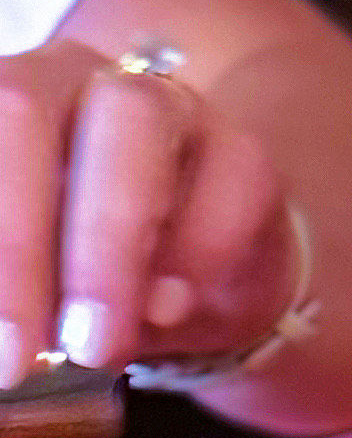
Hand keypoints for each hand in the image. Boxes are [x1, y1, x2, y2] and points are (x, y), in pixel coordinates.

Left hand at [0, 40, 299, 385]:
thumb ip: (11, 298)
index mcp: (1, 107)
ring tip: (99, 346)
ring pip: (133, 123)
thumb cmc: (82, 275)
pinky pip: (229, 180)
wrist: (196, 285)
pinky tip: (168, 312)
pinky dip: (196, 253)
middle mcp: (68, 81)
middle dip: (17, 241)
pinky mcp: (242, 152)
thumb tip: (0, 345)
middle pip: (25, 114)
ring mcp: (163, 104)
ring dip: (106, 244)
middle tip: (21, 356)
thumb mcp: (30, 289)